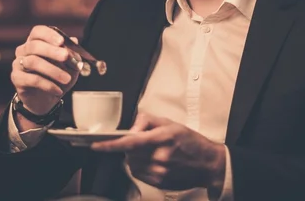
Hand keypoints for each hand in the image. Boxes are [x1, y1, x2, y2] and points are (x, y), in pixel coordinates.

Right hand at [12, 25, 82, 116]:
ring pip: (33, 62)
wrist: (47, 99)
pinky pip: (32, 79)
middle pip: (34, 45)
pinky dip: (48, 85)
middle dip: (52, 51)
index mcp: (36, 42)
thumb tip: (74, 42)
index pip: (38, 32)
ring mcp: (18, 63)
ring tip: (67, 79)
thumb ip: (71, 54)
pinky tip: (58, 91)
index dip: (49, 35)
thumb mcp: (69, 66)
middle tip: (66, 57)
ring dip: (53, 70)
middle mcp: (24, 50)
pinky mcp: (17, 78)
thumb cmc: (57, 77)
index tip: (61, 41)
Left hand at [91, 113, 225, 192]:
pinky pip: (139, 173)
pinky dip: (139, 166)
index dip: (111, 144)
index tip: (96, 145)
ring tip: (149, 152)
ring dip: (133, 157)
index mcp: (163, 137)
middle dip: (128, 146)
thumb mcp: (169, 122)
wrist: (208, 163)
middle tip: (141, 142)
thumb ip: (146, 120)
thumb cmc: (189, 140)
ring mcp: (160, 172)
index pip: (131, 142)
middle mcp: (160, 156)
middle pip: (129, 153)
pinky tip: (151, 161)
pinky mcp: (160, 182)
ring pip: (132, 163)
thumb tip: (130, 128)